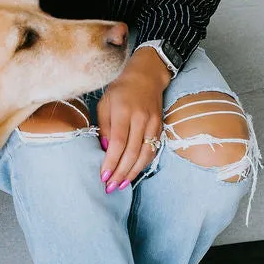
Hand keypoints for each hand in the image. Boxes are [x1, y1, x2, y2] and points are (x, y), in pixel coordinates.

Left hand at [96, 50, 167, 191]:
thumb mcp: (105, 103)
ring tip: (121, 185)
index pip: (118, 142)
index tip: (103, 176)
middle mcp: (141, 118)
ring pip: (145, 154)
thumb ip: (104, 126)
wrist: (146, 75)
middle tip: (110, 187)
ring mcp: (153, 123)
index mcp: (124, 110)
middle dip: (120, 172)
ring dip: (133, 172)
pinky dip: (143, 164)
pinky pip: (153, 149)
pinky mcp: (160, 126)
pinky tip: (133, 172)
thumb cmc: (120, 89)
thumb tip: (105, 150)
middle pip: (132, 152)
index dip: (111, 162)